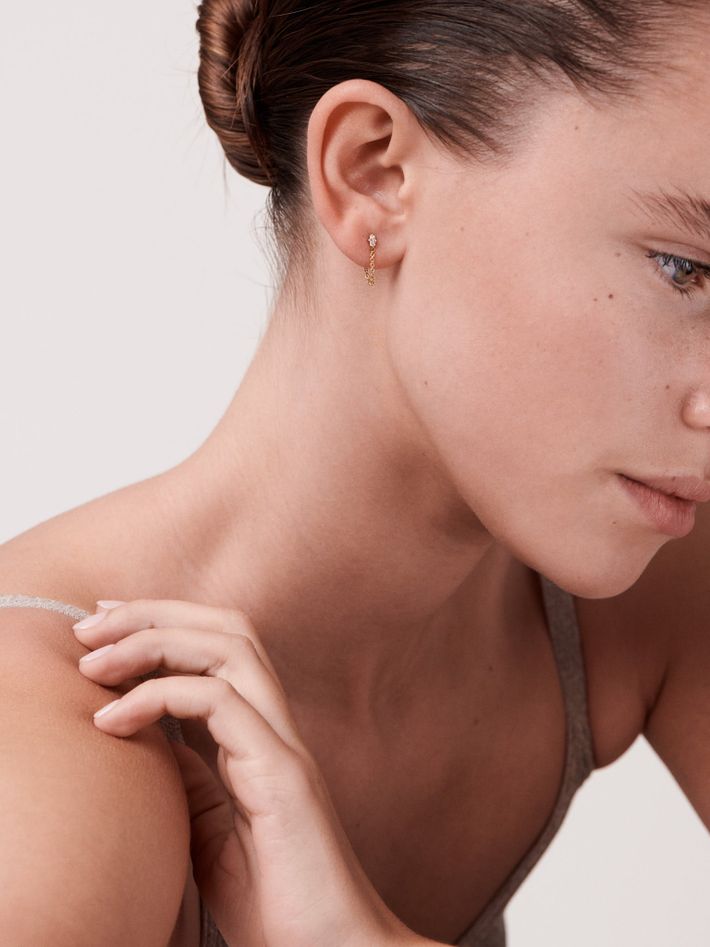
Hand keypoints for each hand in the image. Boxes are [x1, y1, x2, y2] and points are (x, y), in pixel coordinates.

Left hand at [72, 598, 408, 946]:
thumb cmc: (278, 902)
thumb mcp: (211, 834)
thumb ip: (191, 779)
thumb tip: (152, 737)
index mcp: (261, 736)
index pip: (219, 648)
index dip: (163, 624)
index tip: (103, 626)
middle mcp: (277, 727)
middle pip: (228, 627)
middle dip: (155, 613)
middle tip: (90, 624)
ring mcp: (283, 745)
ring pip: (230, 648)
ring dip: (153, 640)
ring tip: (93, 662)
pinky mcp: (282, 773)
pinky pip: (219, 703)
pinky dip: (159, 696)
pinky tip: (113, 720)